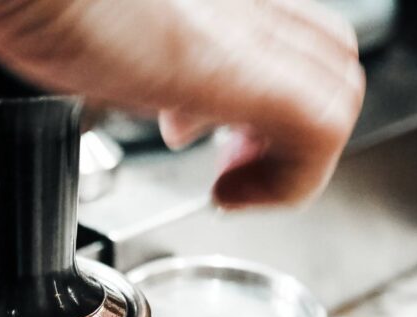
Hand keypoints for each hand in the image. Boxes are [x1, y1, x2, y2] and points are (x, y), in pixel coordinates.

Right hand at [0, 0, 364, 207]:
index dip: (268, 89)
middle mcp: (236, 7)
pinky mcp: (236, 71)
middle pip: (327, 54)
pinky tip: (225, 196)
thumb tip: (108, 81)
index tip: (217, 137)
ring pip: (336, 87)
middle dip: (285, 123)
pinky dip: (287, 182)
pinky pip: (318, 130)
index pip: (289, 30)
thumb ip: (113, 49)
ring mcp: (243, 35)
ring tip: (227, 176)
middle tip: (231, 156)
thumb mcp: (80, 26)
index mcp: (207, 2)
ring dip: (286, 153)